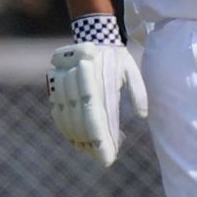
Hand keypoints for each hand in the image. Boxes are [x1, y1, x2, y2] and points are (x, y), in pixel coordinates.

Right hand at [46, 42, 148, 167]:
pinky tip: (76, 140)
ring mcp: (61, 86)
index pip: (95, 119)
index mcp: (95, 81)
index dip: (100, 141)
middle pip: (80, 123)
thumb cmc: (117, 58)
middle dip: (91, 145)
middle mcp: (75, 86)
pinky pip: (57, 111)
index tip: (108, 158)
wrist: (92, 37)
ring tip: (92, 152)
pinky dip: (66, 128)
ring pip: (66, 119)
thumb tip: (142, 116)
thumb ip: (138, 91)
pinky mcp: (53, 87)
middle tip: (104, 159)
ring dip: (78, 139)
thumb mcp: (132, 70)